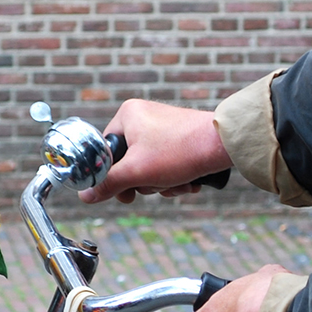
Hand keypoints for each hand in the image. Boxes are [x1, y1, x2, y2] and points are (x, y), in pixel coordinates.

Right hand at [78, 99, 231, 203]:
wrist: (225, 144)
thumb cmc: (180, 151)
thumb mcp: (137, 172)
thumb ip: (108, 184)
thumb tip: (85, 196)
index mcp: (127, 115)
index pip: (107, 151)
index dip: (114, 176)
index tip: (125, 193)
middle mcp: (143, 115)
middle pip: (129, 162)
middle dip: (146, 182)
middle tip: (157, 185)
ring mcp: (163, 126)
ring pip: (150, 166)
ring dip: (163, 183)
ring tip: (178, 183)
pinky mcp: (180, 137)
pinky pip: (167, 162)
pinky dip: (175, 176)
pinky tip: (188, 181)